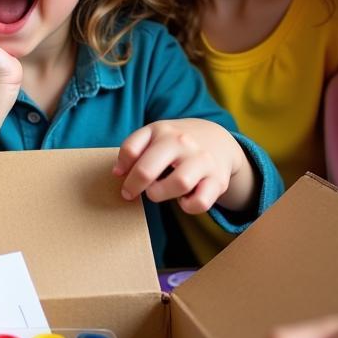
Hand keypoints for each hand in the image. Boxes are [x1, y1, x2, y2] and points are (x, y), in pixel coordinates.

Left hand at [112, 118, 254, 213]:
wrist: (219, 140)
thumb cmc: (177, 141)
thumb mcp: (154, 134)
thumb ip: (132, 149)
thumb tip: (117, 173)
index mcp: (163, 132)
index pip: (131, 151)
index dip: (122, 170)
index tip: (123, 179)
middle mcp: (184, 143)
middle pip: (147, 170)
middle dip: (135, 186)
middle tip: (133, 193)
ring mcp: (203, 161)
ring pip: (178, 184)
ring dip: (162, 194)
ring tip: (161, 191)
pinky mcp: (218, 181)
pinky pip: (200, 203)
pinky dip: (188, 206)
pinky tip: (184, 198)